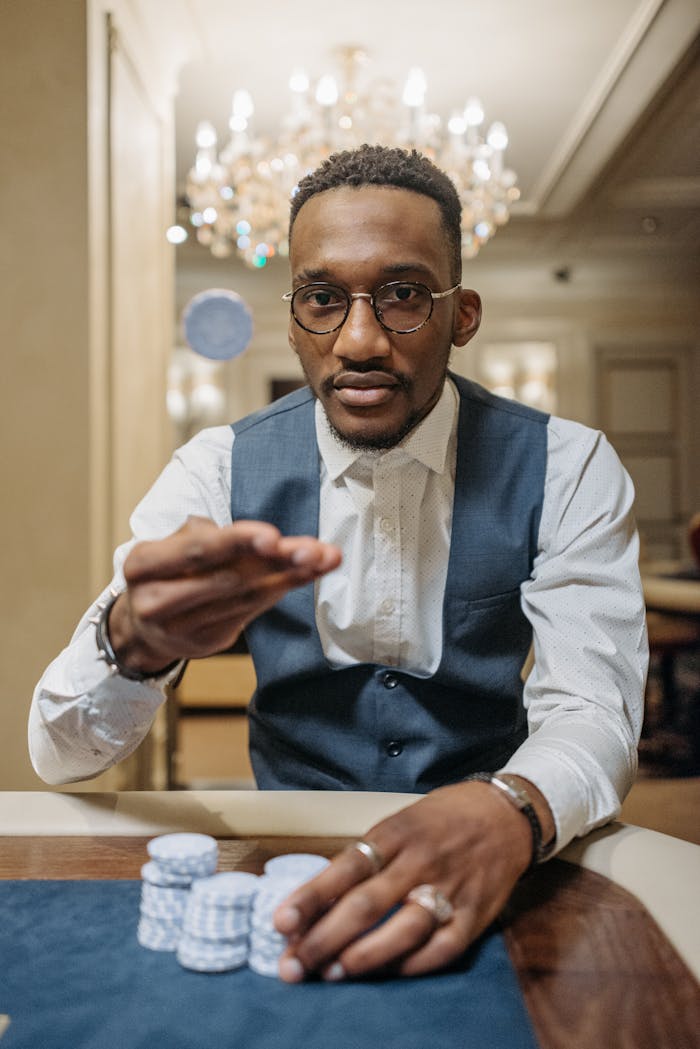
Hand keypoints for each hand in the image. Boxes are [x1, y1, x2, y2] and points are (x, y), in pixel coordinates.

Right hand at [108, 516, 341, 672]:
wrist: (143, 626)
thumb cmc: (167, 570)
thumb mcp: (174, 544)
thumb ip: (212, 536)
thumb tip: (266, 541)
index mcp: (142, 565)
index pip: (198, 551)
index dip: (238, 543)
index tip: (274, 537)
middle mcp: (156, 600)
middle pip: (227, 577)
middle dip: (276, 561)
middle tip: (314, 551)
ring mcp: (181, 628)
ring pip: (245, 598)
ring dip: (290, 576)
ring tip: (324, 558)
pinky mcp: (206, 643)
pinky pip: (250, 613)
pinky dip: (280, 590)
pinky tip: (305, 575)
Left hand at [275, 779, 551, 980]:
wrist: (506, 815)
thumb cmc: (441, 819)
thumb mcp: (400, 822)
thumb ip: (368, 857)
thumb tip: (319, 899)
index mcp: (396, 832)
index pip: (345, 867)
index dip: (311, 897)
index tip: (280, 923)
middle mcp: (421, 859)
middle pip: (367, 905)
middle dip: (325, 939)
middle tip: (293, 966)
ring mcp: (450, 888)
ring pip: (402, 930)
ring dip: (363, 957)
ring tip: (331, 975)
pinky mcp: (475, 914)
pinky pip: (442, 949)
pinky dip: (411, 966)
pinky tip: (386, 974)